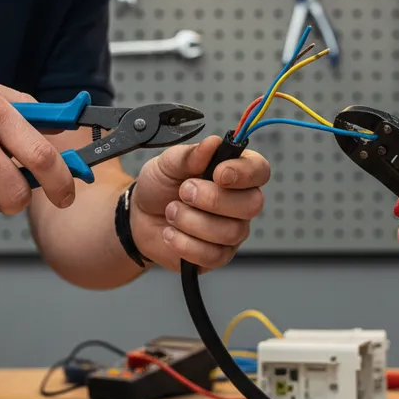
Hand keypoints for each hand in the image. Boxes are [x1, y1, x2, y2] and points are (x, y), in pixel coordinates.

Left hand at [130, 135, 269, 271]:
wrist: (140, 217)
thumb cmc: (160, 186)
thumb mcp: (167, 163)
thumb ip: (190, 155)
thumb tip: (212, 143)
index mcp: (235, 173)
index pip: (259, 170)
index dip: (244, 173)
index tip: (218, 173)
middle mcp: (240, 202)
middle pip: (252, 204)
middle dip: (213, 199)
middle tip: (183, 192)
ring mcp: (232, 231)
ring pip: (230, 231)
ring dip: (191, 220)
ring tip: (171, 211)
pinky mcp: (218, 256)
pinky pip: (212, 255)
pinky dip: (184, 243)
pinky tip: (170, 233)